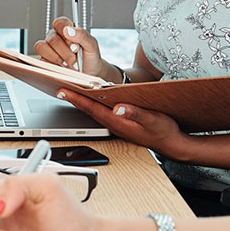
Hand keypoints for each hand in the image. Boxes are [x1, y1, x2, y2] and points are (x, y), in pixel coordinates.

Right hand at [34, 17, 107, 77]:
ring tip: (69, 65)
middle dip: (66, 51)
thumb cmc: (90, 58)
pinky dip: (52, 66)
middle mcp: (55, 37)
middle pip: (52, 38)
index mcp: (66, 30)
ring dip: (57, 58)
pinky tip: (62, 69)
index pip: (59, 23)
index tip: (73, 42)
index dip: (64, 31)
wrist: (90, 74)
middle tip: (75, 59)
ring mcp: (48, 49)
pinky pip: (40, 60)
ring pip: (42, 47)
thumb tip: (68, 30)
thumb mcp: (92, 45)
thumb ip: (83, 35)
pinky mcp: (44, 61)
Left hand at [56, 89, 189, 158]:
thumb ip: (135, 113)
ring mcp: (117, 124)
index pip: (91, 108)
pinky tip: (92, 98)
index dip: (76, 98)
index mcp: (117, 122)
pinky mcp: (122, 122)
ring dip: (82, 100)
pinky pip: (102, 112)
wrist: (172, 144)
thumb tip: (118, 107)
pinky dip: (93, 103)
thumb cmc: (163, 132)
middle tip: (58, 87)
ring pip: (94, 110)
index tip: (61, 90)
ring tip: (69, 89)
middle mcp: (113, 123)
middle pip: (88, 109)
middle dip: (73, 97)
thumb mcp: (152, 120)